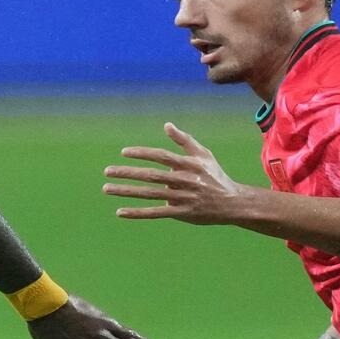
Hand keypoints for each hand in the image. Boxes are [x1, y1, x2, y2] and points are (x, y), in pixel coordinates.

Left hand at [103, 123, 251, 224]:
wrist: (232, 202)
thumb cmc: (215, 176)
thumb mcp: (204, 155)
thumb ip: (184, 140)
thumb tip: (166, 125)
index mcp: (189, 164)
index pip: (162, 156)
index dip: (143, 153)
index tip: (124, 152)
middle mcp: (185, 180)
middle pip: (151, 176)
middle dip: (127, 173)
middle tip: (107, 171)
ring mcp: (183, 198)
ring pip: (150, 194)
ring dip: (126, 192)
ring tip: (107, 188)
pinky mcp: (181, 213)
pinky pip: (155, 213)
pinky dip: (137, 213)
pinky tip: (120, 212)